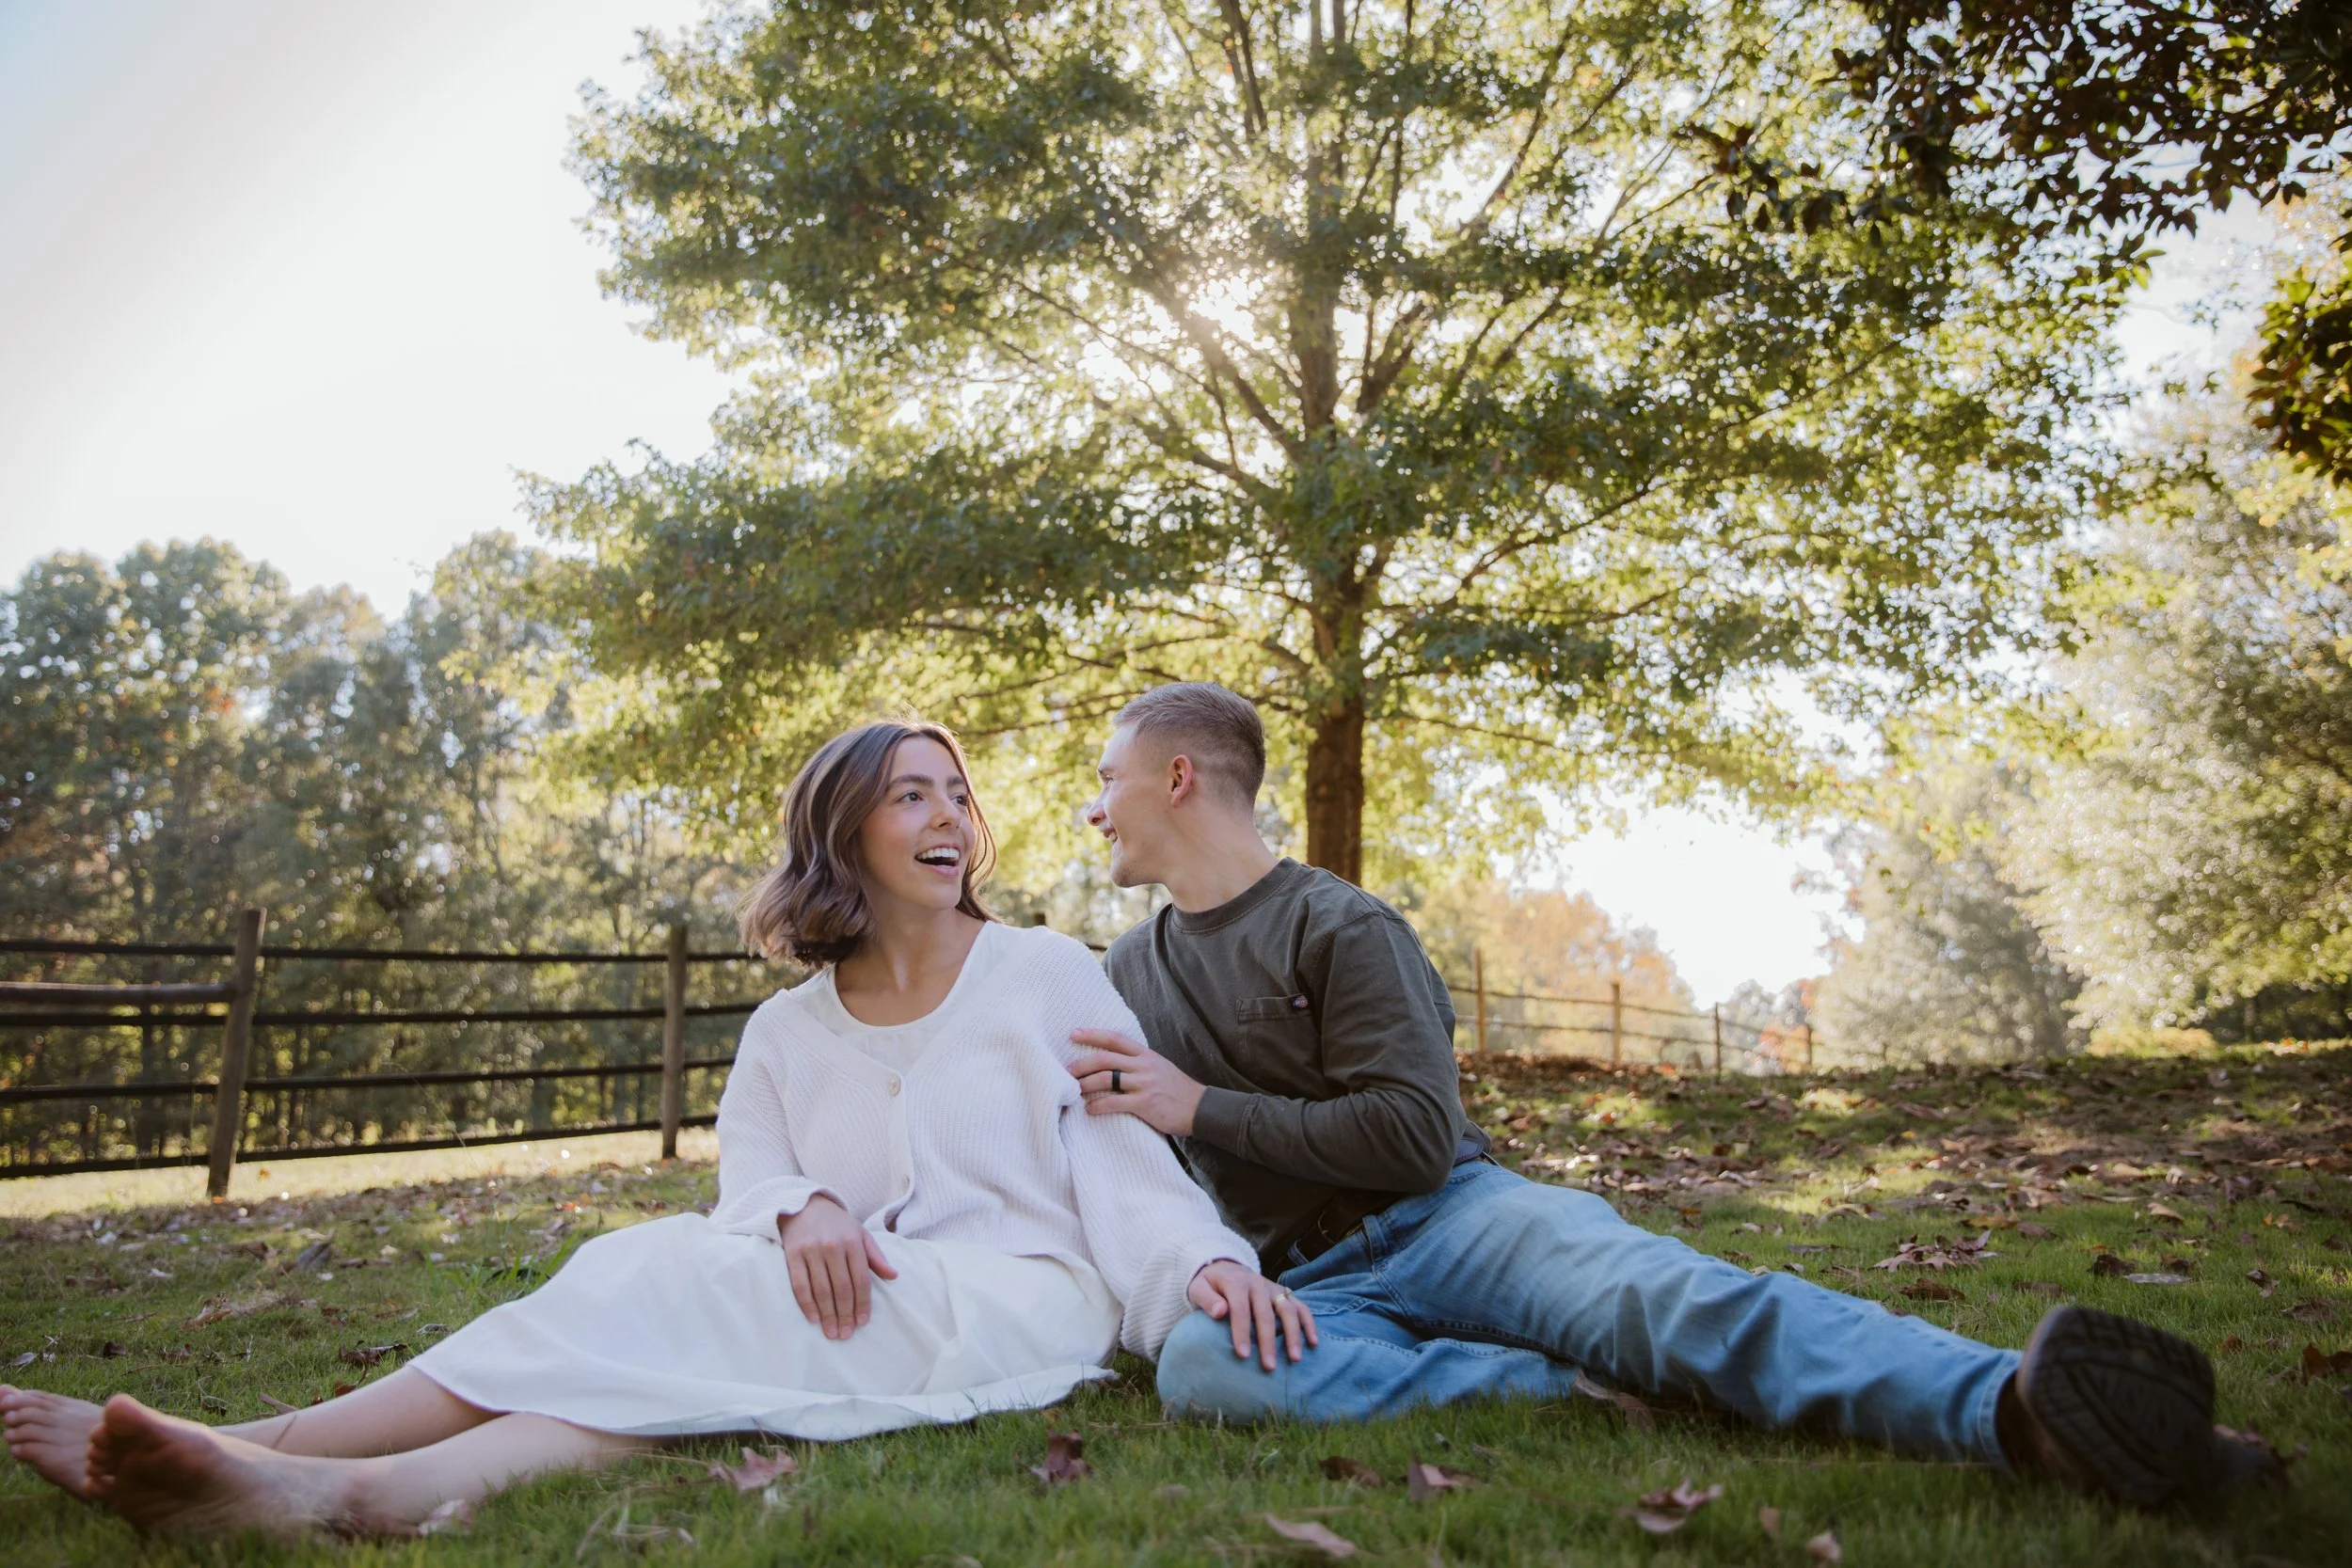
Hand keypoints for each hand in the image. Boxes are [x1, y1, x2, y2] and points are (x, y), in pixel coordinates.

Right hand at [778, 1195, 896, 1340]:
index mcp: (853, 1242)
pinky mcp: (793, 1254)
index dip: (862, 1303)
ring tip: (831, 1332)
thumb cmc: (837, 1224)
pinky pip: (800, 1285)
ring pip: (821, 1290)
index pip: (861, 1279)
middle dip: (845, 1314)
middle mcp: (833, 1246)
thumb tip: (894, 1276)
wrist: (804, 1205)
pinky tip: (813, 1318)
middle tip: (846, 1334)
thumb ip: (876, 1257)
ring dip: (827, 1315)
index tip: (862, 1322)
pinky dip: (807, 1304)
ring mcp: (811, 1250)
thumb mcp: (860, 1234)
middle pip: (842, 1288)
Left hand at [1070, 1027, 1205, 1135]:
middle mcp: (1144, 1065)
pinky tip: (1090, 1109)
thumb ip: (1138, 1063)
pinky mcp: (1145, 1103)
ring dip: (1085, 1084)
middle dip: (1082, 1064)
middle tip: (1067, 1070)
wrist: (1200, 1108)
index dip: (1092, 1034)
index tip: (1073, 1033)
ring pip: (1107, 1078)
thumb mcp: (1159, 1067)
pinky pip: (1114, 1102)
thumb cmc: (1177, 1090)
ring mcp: (1145, 1084)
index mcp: (1146, 1055)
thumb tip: (1112, 1064)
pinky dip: (1098, 1106)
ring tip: (1074, 1090)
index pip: (1115, 1039)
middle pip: (1105, 1058)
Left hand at [1188, 1259, 1317, 1371]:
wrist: (1224, 1267)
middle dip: (1268, 1341)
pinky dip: (1309, 1323)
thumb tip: (1220, 1312)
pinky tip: (1313, 1342)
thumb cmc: (1209, 1284)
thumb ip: (1207, 1299)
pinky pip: (1301, 1307)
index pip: (1240, 1309)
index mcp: (1236, 1283)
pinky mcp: (1284, 1293)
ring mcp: (1274, 1288)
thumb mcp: (1198, 1288)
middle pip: (1266, 1313)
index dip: (1242, 1332)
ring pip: (1288, 1310)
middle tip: (1269, 1366)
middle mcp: (1258, 1284)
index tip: (1243, 1355)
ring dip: (1294, 1334)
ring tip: (1295, 1358)